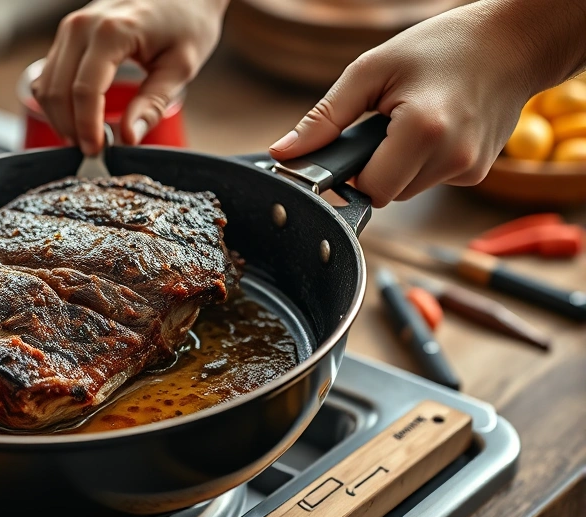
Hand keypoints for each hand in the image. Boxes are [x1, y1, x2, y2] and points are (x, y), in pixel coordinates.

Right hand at [32, 0, 229, 154]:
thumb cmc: (187, 22)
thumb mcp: (181, 66)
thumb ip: (153, 104)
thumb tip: (129, 138)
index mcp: (113, 31)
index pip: (85, 91)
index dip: (87, 127)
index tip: (97, 152)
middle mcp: (82, 25)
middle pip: (57, 91)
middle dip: (70, 128)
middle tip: (93, 151)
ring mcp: (70, 27)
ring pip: (46, 85)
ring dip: (60, 117)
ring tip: (87, 137)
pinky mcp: (68, 33)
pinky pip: (49, 74)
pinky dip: (58, 101)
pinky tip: (79, 117)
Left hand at [268, 1, 585, 206]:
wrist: (513, 42)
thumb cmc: (441, 47)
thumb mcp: (371, 70)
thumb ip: (324, 118)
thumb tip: (283, 154)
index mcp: (423, 131)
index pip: (368, 189)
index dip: (350, 173)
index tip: (346, 148)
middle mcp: (453, 157)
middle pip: (386, 193)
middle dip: (372, 167)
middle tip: (381, 125)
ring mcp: (471, 169)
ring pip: (407, 190)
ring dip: (397, 165)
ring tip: (410, 121)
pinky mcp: (478, 173)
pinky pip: (430, 181)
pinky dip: (422, 162)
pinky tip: (434, 129)